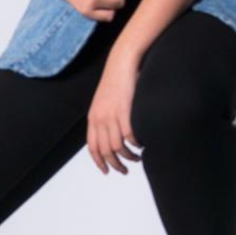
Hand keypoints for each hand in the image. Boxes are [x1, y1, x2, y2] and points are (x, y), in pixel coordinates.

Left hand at [87, 48, 143, 173]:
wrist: (121, 63)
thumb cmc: (116, 82)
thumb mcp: (103, 102)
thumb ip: (104, 119)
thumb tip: (110, 136)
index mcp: (93, 118)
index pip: (93, 147)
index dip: (99, 162)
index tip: (106, 171)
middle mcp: (100, 119)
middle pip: (105, 151)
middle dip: (115, 165)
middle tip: (124, 171)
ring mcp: (112, 116)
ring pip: (118, 147)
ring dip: (128, 157)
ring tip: (136, 158)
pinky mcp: (125, 111)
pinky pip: (130, 136)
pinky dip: (136, 144)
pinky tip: (142, 145)